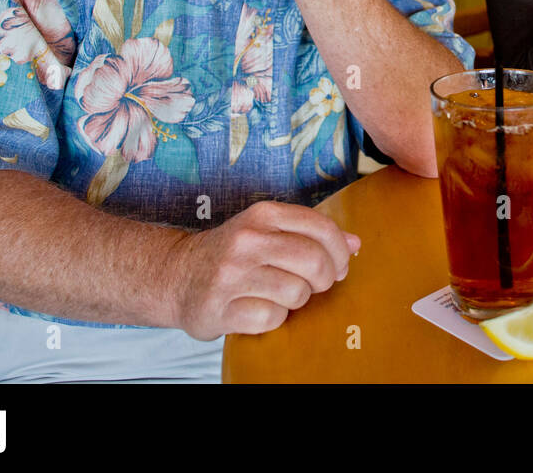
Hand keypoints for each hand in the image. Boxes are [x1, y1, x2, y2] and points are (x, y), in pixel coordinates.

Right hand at [169, 200, 361, 339]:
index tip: (340, 264)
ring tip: (280, 294)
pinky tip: (259, 308)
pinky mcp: (220, 308)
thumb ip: (311, 233)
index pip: (321, 228)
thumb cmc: (234, 253)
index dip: (340, 250)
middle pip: (314, 261)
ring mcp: (231, 275)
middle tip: (316, 284)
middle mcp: (246, 240)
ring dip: (297, 300)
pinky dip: (274, 318)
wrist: (177, 276)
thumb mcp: (268, 230)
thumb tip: (355, 244)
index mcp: (263, 215)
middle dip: (325, 278)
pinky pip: (272, 318)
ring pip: (297, 292)